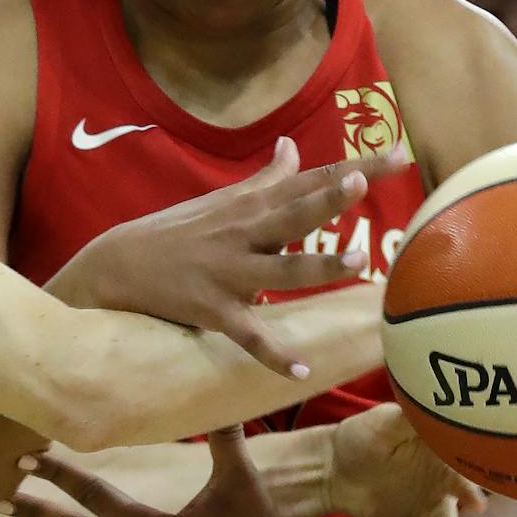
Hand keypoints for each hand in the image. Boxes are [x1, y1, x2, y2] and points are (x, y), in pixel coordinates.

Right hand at [49, 136, 410, 378]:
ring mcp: (229, 273)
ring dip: (320, 267)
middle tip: (360, 184)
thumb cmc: (178, 232)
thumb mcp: (223, 200)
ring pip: (283, 270)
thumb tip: (292, 145)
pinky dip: (274, 355)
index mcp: (252, 207)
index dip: (356, 169)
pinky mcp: (213, 311)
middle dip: (327, 199)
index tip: (398, 156)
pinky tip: (300, 371)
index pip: (311, 181)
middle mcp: (245, 234)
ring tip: (360, 261)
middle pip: (295, 214)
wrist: (118, 267)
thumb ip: (266, 178)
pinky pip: (249, 335)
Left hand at [326, 404, 485, 516]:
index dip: (473, 455)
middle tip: (477, 504)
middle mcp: (447, 475)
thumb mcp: (385, 421)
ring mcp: (437, 503)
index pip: (464, 450)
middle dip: (473, 495)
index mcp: (443, 445)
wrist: (336, 471)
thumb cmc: (363, 437)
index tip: (476, 458)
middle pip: (466, 487)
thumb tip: (436, 405)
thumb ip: (410, 417)